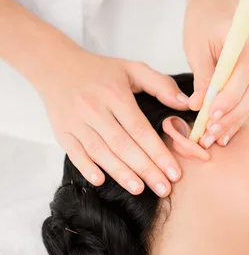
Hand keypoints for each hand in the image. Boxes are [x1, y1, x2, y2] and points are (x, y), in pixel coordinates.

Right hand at [38, 47, 189, 196]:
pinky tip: (101, 181)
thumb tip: (186, 104)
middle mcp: (95, 110)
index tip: (175, 172)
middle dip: (146, 169)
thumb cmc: (99, 71)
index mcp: (115, 95)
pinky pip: (74, 153)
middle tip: (164, 188)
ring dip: (120, 173)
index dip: (159, 153)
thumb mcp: (132, 69)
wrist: (55, 65)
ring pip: (100, 152)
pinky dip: (86, 167)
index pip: (141, 130)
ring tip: (140, 189)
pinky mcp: (62, 131)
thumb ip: (161, 85)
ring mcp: (76, 122)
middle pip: (123, 145)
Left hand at [184, 0, 248, 147]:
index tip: (212, 115)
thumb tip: (198, 107)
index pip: (245, 71)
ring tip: (216, 138)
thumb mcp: (196, 47)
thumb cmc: (202, 22)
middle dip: (233, 114)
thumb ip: (201, 77)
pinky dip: (237, 113)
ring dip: (235, 119)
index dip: (230, 96)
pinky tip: (225, 131)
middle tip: (212, 134)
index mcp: (245, 35)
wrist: (216, 4)